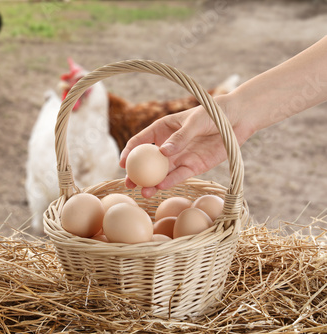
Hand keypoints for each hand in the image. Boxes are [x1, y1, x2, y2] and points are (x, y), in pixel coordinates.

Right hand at [119, 94, 251, 196]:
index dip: (129, 152)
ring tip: (144, 192)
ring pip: (162, 172)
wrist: (239, 118)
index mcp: (163, 129)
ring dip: (152, 183)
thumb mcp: (195, 121)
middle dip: (137, 174)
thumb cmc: (214, 112)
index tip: (122, 164)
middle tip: (129, 184)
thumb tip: (163, 152)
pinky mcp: (194, 166)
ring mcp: (180, 157)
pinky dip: (170, 182)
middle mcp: (168, 145)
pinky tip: (161, 188)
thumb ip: (180, 137)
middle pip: (148, 161)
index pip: (141, 141)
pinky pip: (179, 176)